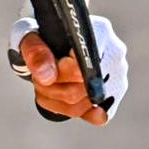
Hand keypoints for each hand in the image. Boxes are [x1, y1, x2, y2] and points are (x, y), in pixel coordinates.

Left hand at [9, 14, 127, 124]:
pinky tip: (59, 100)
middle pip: (84, 87)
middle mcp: (115, 54)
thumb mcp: (30, 36)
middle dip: (53, 86)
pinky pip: (95, 117)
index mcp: (98, 31)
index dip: (62, 71)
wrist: (52, 43)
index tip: (46, 70)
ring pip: (85, 104)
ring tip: (47, 83)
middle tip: (39, 77)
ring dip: (57, 98)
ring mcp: (118, 78)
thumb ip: (35, 51)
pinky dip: (71, 110)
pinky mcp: (114, 98)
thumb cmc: (42, 37)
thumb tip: (47, 77)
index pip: (86, 61)